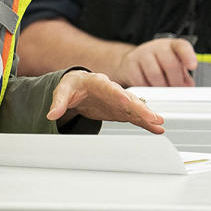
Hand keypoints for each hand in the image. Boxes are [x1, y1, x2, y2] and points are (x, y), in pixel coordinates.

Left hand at [47, 69, 165, 133]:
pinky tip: (157, 128)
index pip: (108, 88)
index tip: (126, 100)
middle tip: (151, 116)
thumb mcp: (62, 90)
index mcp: (97, 82)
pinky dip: (146, 122)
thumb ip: (58, 101)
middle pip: (127, 99)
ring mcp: (119, 101)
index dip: (117, 94)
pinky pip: (135, 117)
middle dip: (139, 107)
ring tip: (159, 123)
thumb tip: (51, 114)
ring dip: (147, 116)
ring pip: (135, 108)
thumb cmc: (72, 85)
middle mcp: (112, 90)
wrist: (79, 86)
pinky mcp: (121, 110)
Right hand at [115, 37, 197, 86]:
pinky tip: (150, 88)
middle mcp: (157, 47)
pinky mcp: (130, 64)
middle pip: (170, 63)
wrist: (134, 61)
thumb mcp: (174, 65)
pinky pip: (141, 81)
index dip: (188, 56)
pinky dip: (148, 89)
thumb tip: (188, 88)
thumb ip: (183, 76)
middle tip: (176, 90)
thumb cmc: (158, 63)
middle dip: (176, 81)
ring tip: (163, 90)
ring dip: (161, 87)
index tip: (192, 66)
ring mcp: (142, 54)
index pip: (182, 46)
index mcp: (172, 45)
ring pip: (155, 74)